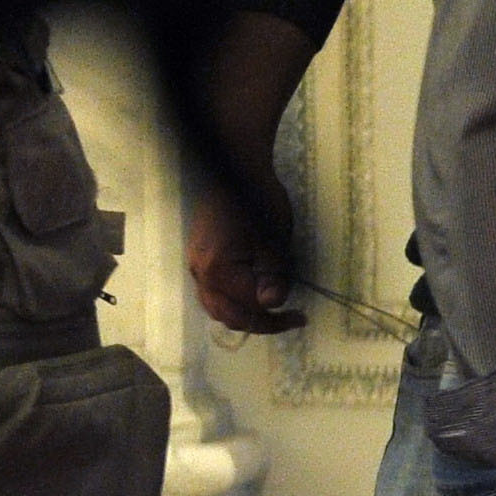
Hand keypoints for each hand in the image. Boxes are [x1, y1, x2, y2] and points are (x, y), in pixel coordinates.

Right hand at [184, 165, 305, 335]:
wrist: (235, 172)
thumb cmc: (259, 202)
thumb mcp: (275, 240)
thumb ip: (273, 275)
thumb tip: (272, 304)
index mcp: (218, 271)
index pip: (248, 310)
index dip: (276, 319)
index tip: (300, 317)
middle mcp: (200, 273)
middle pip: (228, 315)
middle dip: (260, 322)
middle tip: (289, 319)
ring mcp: (195, 265)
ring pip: (216, 306)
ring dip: (244, 314)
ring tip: (272, 312)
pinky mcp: (197, 258)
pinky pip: (212, 291)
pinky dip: (232, 301)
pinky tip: (252, 294)